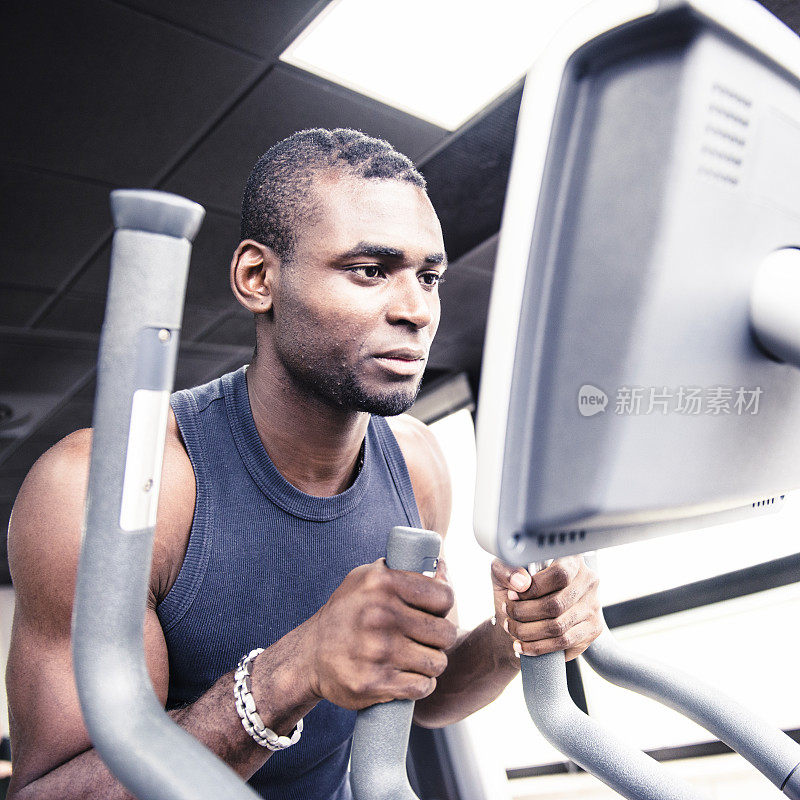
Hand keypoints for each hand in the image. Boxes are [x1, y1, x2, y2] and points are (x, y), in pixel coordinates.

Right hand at [302, 559, 457, 709]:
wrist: (310, 654)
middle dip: (441, 638)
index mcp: (382, 583)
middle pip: (445, 633)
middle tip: (428, 638)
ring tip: (418, 657)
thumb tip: (444, 571)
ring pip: (437, 663)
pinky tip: (410, 676)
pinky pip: (422, 686)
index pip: (443, 597)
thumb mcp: (369, 578)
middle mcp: (380, 615)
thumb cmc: (348, 612)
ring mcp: (378, 651)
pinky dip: (421, 684)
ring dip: (432, 663)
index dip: (444, 605)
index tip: (435, 611)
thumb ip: (406, 571)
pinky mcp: (375, 682)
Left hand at [491, 557, 601, 660]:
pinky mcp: (593, 629)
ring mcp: (593, 605)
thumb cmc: (515, 589)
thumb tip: (521, 582)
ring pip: (558, 626)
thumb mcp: (504, 573)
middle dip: (524, 613)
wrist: (525, 615)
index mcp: (569, 558)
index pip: (559, 574)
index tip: (513, 595)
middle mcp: (587, 580)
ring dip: (528, 631)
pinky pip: (564, 642)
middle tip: (508, 614)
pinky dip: (538, 646)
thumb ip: (506, 570)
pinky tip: (522, 645)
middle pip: (556, 604)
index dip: (533, 588)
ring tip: (511, 628)